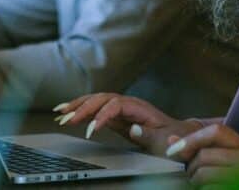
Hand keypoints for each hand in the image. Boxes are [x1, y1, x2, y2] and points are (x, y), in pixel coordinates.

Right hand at [53, 93, 203, 155]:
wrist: (178, 134)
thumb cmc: (172, 137)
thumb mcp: (164, 139)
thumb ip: (148, 134)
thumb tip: (132, 128)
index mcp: (139, 106)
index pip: (115, 104)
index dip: (102, 115)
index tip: (91, 130)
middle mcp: (128, 103)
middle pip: (101, 99)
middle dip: (83, 108)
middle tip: (67, 120)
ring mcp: (121, 107)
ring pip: (96, 101)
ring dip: (77, 106)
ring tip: (60, 114)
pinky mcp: (116, 115)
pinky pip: (95, 108)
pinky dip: (81, 109)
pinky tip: (68, 112)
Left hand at [164, 124, 238, 185]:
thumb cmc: (223, 175)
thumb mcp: (213, 155)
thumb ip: (194, 145)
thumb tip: (171, 139)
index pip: (216, 131)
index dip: (190, 139)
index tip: (171, 151)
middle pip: (205, 154)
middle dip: (191, 166)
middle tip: (193, 174)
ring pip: (203, 173)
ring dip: (194, 180)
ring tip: (200, 183)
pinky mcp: (237, 189)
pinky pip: (208, 188)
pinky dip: (202, 189)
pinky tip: (207, 188)